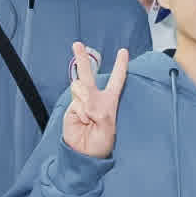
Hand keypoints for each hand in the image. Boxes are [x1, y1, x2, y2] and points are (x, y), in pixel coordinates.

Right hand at [57, 44, 130, 158]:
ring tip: (89, 118)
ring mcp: (81, 101)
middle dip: (82, 58)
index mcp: (109, 100)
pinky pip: (76, 101)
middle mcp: (94, 98)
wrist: (84, 152)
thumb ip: (98, 109)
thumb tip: (85, 100)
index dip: (120, 65)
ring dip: (87, 102)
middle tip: (77, 44)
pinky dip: (81, 110)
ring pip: (81, 87)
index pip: (117, 79)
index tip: (123, 51)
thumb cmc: (100, 142)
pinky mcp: (71, 107)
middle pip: (88, 74)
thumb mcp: (107, 125)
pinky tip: (83, 120)